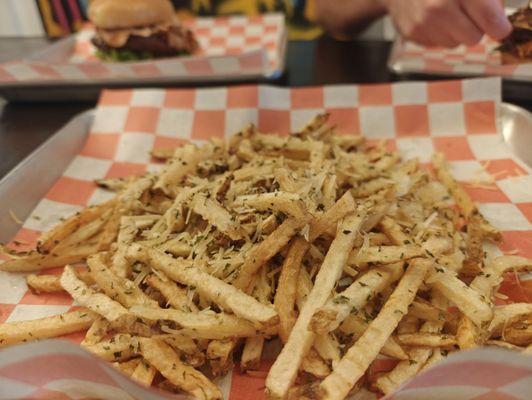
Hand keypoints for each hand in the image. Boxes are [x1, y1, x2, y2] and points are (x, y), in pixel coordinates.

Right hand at [381, 0, 511, 46]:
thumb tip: (498, 21)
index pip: (490, 20)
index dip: (499, 26)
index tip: (499, 26)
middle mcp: (439, 6)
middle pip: (473, 38)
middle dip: (475, 28)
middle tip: (468, 13)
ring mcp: (423, 22)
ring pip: (454, 43)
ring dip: (454, 31)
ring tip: (446, 12)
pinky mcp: (411, 33)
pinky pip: (436, 44)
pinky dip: (437, 33)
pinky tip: (431, 17)